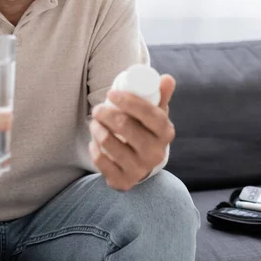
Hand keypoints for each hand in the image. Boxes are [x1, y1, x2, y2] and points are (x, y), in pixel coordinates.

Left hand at [88, 74, 174, 190]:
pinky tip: (94, 141)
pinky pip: (101, 162)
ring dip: (97, 128)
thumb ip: (160, 94)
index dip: (128, 101)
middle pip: (125, 127)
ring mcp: (140, 169)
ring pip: (110, 143)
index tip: (111, 93)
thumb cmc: (146, 129)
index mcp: (166, 132)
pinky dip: (94, 148)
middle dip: (106, 113)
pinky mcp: (123, 182)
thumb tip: (167, 78)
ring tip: (94, 122)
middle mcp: (156, 153)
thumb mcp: (156, 112)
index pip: (149, 113)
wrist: (142, 162)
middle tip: (97, 108)